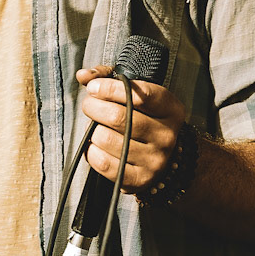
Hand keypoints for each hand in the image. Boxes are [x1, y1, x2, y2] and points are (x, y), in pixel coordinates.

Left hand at [76, 66, 187, 194]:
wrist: (166, 161)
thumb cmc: (145, 120)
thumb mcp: (138, 95)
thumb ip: (110, 79)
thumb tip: (83, 75)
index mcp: (171, 110)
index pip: (139, 94)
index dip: (110, 88)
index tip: (93, 87)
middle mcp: (166, 135)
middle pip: (118, 116)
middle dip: (94, 107)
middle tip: (89, 105)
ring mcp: (154, 160)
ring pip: (107, 139)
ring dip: (92, 130)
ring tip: (95, 127)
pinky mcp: (139, 180)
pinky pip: (103, 163)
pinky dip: (92, 152)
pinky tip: (96, 146)